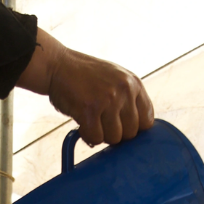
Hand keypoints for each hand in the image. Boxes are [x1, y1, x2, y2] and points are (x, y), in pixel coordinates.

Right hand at [17, 29, 155, 144]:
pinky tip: (81, 125)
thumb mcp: (115, 79)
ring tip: (91, 122)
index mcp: (133, 84)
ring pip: (113, 138)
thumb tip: (136, 130)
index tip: (121, 128)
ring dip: (101, 135)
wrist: (57, 65)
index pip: (147, 120)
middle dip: (115, 134)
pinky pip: (95, 138)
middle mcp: (124, 91)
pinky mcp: (89, 109)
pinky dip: (87, 136)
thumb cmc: (84, 76)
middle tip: (101, 124)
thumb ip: (128, 99)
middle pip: (131, 133)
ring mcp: (107, 100)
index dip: (134, 129)